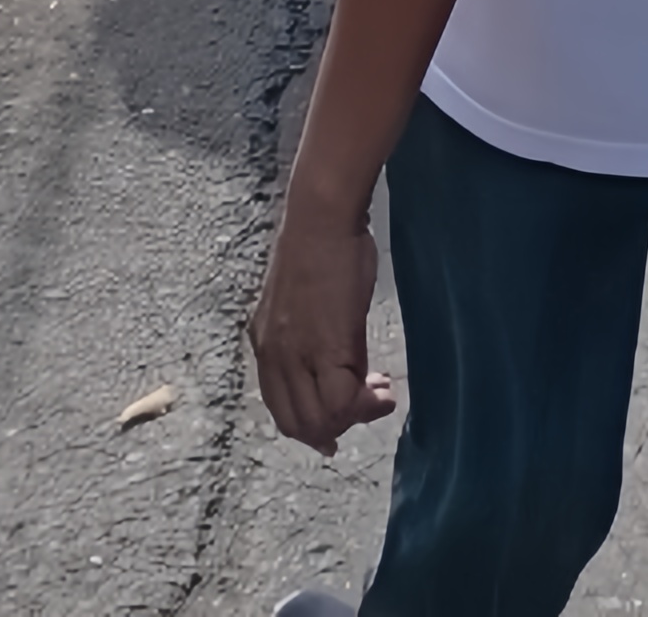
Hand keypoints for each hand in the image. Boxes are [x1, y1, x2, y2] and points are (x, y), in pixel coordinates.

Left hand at [249, 199, 396, 455]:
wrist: (323, 218)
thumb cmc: (324, 249)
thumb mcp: (307, 306)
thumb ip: (313, 341)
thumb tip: (343, 370)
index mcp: (265, 346)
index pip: (282, 409)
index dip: (312, 426)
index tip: (341, 423)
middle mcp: (274, 357)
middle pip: (298, 423)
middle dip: (334, 428)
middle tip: (366, 409)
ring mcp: (295, 354)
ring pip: (319, 418)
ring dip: (353, 417)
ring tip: (380, 395)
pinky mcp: (324, 346)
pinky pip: (341, 400)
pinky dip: (364, 405)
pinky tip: (383, 389)